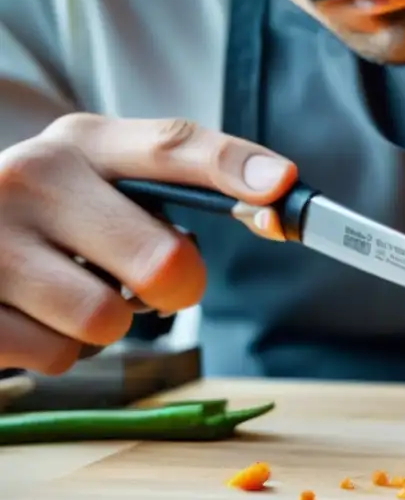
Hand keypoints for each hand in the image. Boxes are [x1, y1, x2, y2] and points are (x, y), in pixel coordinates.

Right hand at [0, 114, 296, 373]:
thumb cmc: (45, 219)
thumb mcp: (95, 185)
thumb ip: (166, 195)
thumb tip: (265, 209)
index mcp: (83, 143)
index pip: (172, 145)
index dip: (235, 166)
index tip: (283, 186)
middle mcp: (32, 176)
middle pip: (163, 260)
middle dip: (175, 289)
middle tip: (145, 285)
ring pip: (108, 320)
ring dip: (104, 324)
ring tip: (64, 294)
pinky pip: (57, 355)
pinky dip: (56, 349)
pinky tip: (26, 314)